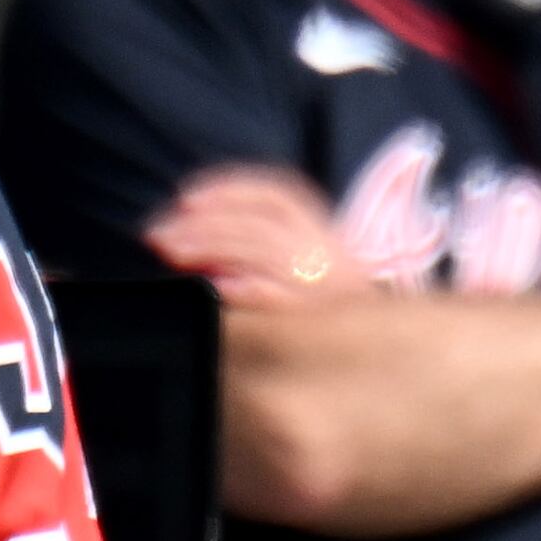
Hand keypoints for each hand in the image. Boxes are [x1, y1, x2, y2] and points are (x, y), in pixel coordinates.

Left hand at [146, 165, 373, 307]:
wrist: (383, 349)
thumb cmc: (324, 305)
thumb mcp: (300, 262)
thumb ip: (255, 242)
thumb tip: (188, 234)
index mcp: (322, 232)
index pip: (275, 196)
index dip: (228, 191)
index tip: (184, 198)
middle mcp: (327, 253)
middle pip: (257, 226)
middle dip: (202, 227)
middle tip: (157, 235)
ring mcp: (325, 286)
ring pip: (264, 253)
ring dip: (212, 248)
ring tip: (172, 254)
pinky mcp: (319, 320)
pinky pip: (282, 299)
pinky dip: (250, 289)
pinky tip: (216, 288)